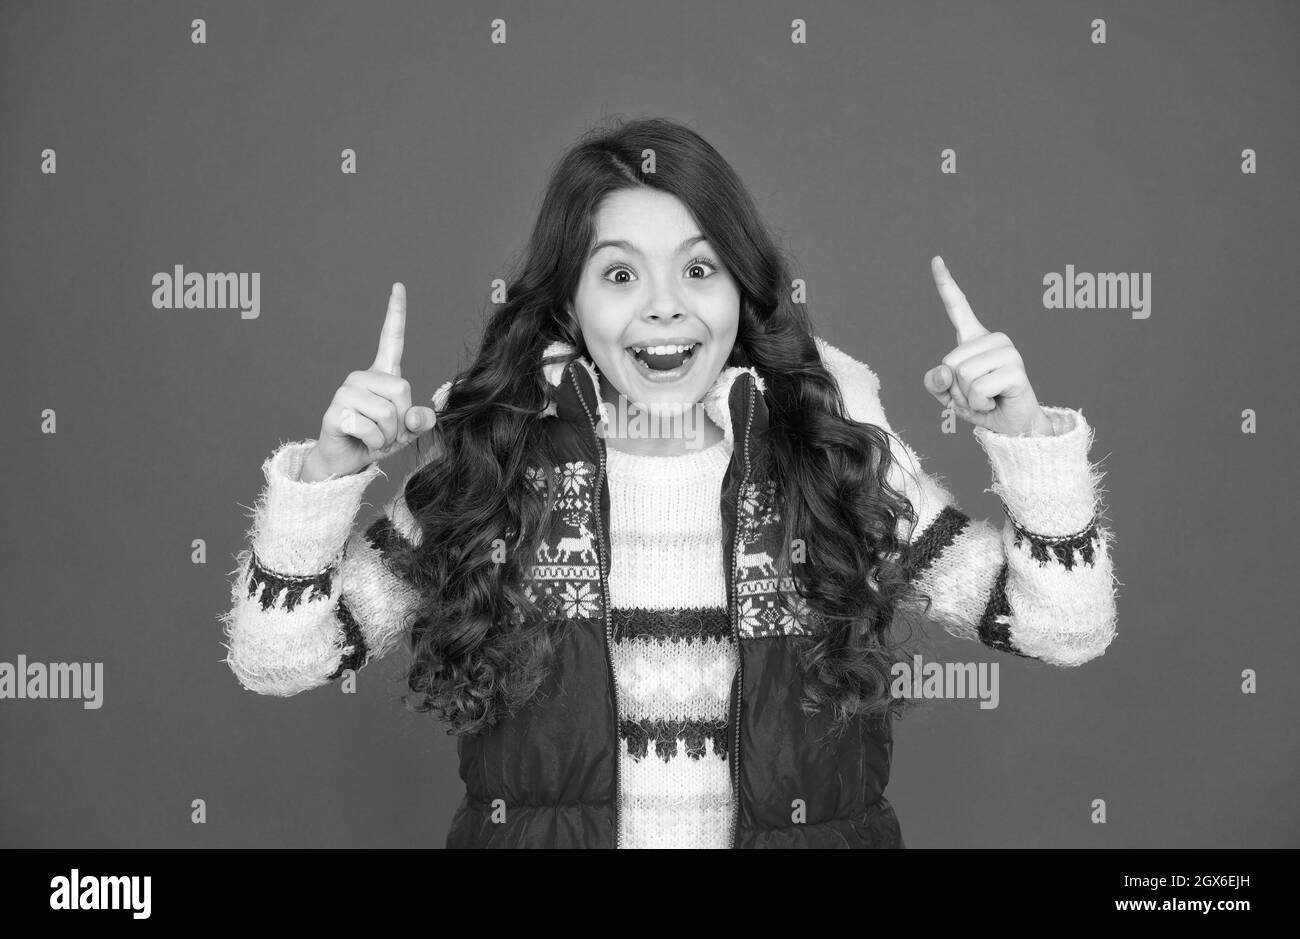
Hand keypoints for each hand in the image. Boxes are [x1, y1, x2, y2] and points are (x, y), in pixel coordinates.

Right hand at [305, 283, 438, 479]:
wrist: (346, 461)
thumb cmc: (377, 440)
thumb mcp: (406, 431)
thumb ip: (420, 420)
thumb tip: (418, 417)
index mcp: (381, 375)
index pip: (391, 339)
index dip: (396, 313)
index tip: (398, 286)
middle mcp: (362, 377)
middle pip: (402, 390)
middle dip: (402, 420)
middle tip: (387, 431)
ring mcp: (346, 393)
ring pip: (387, 413)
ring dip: (388, 435)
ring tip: (375, 438)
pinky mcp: (335, 412)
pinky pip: (370, 429)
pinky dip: (374, 443)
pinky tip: (361, 442)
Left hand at [923, 256, 1051, 435]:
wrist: (1010, 426)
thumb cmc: (979, 404)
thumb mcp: (947, 394)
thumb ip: (935, 382)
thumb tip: (944, 371)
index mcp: (974, 338)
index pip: (958, 306)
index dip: (945, 284)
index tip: (936, 259)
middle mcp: (992, 339)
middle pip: (950, 361)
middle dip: (954, 388)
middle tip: (974, 394)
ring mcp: (1007, 352)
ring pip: (963, 376)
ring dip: (967, 397)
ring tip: (985, 398)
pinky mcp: (1016, 370)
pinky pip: (978, 389)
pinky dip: (979, 405)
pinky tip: (994, 402)